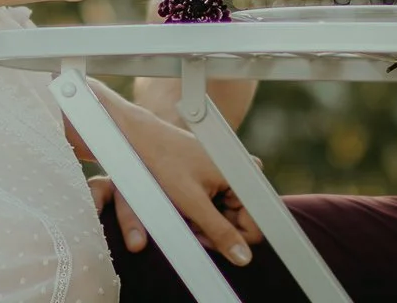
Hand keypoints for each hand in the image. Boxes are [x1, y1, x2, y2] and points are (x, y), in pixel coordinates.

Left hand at [89, 110, 264, 264]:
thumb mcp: (192, 203)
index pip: (253, 227)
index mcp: (243, 177)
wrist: (142, 139)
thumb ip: (220, 231)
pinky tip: (184, 200)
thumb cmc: (165, 163)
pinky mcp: (216, 177)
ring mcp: (228, 176)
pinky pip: (215, 206)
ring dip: (203, 221)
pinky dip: (199, 211)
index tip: (202, 234)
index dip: (228, 239)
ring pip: (224, 217)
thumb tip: (244, 258)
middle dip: (212, 229)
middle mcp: (241, 175)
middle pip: (237, 224)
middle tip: (188, 219)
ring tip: (183, 207)